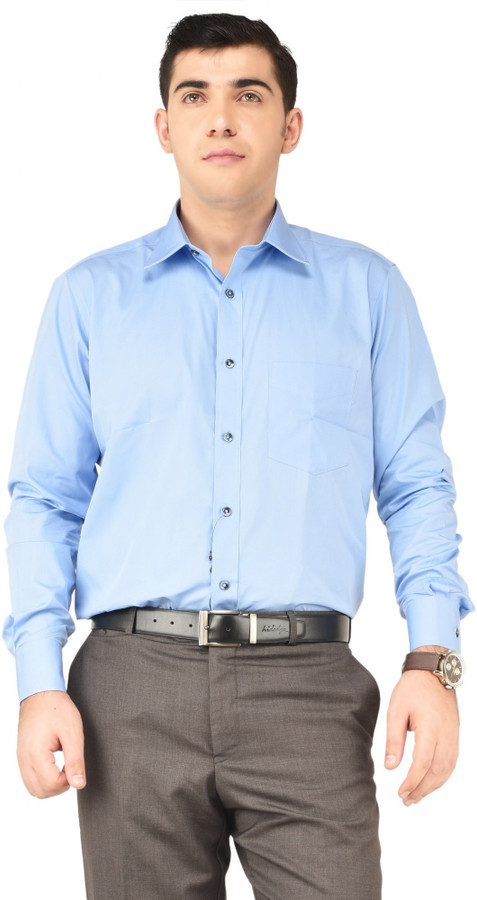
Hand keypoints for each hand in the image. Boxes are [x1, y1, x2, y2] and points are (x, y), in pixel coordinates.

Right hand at [17, 690, 85, 798]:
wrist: (41, 692)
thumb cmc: (57, 709)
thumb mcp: (73, 733)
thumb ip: (75, 761)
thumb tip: (79, 784)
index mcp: (36, 753)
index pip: (51, 785)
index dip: (68, 781)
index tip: (75, 765)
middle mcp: (24, 758)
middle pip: (40, 792)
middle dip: (59, 786)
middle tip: (71, 768)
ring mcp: (21, 757)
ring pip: (33, 788)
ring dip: (50, 784)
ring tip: (63, 766)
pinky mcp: (21, 754)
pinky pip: (29, 777)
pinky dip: (42, 778)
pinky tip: (54, 764)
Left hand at [384, 660, 458, 804]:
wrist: (434, 672)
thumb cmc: (413, 688)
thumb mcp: (396, 710)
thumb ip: (394, 739)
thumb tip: (391, 766)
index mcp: (430, 728)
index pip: (422, 763)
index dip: (412, 782)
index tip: (400, 792)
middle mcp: (446, 735)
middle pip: (437, 771)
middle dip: (422, 789)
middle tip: (406, 800)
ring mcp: (453, 736)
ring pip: (447, 770)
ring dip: (433, 786)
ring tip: (417, 796)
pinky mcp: (455, 735)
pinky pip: (452, 762)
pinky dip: (442, 776)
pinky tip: (431, 782)